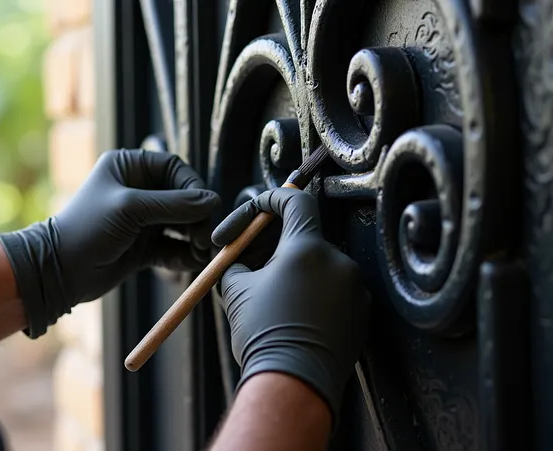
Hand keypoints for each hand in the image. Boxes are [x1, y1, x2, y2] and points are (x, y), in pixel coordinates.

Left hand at [0, 149, 219, 337]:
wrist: (59, 271)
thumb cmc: (86, 229)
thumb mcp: (131, 209)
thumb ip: (174, 204)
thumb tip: (213, 201)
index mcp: (129, 167)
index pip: (174, 168)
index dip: (193, 187)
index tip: (206, 208)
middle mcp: (138, 190)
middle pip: (183, 197)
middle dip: (197, 217)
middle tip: (205, 238)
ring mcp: (142, 220)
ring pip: (181, 224)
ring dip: (194, 238)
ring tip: (202, 253)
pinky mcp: (144, 247)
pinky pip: (173, 247)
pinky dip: (184, 255)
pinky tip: (191, 264)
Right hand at [212, 188, 370, 427]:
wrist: (293, 384)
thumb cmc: (262, 333)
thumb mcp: (235, 289)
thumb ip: (239, 261)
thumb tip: (242, 257)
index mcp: (306, 248)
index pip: (294, 201)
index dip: (271, 200)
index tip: (254, 213)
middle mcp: (338, 261)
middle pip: (304, 235)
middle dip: (273, 243)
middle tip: (247, 259)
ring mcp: (354, 287)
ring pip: (318, 265)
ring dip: (293, 271)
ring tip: (267, 295)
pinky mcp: (362, 312)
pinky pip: (333, 290)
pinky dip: (312, 293)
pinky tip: (292, 315)